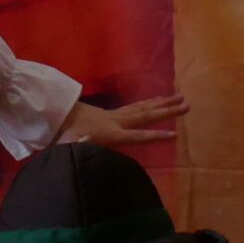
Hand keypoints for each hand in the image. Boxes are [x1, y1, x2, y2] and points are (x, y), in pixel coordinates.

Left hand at [57, 95, 188, 147]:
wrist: (56, 115)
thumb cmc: (64, 134)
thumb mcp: (69, 143)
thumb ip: (77, 144)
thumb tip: (83, 143)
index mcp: (112, 134)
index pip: (137, 135)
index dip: (155, 135)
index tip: (174, 134)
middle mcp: (118, 122)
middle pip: (147, 115)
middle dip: (167, 111)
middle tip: (187, 105)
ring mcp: (116, 115)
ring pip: (144, 107)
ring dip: (162, 103)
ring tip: (180, 97)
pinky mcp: (114, 112)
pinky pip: (136, 106)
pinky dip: (149, 102)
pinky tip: (159, 98)